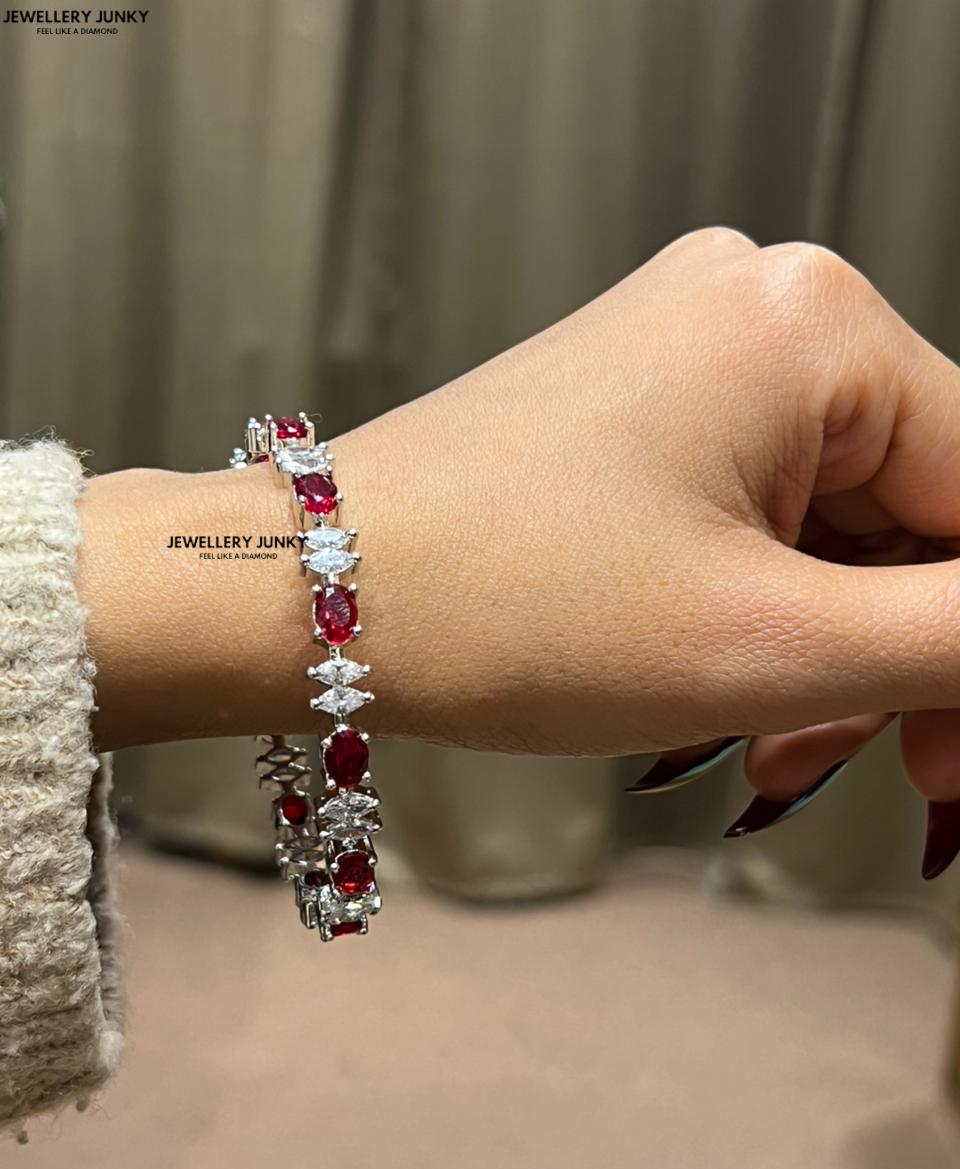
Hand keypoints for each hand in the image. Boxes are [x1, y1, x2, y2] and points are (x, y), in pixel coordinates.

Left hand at [79, 229, 959, 859]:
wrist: (309, 602)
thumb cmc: (505, 609)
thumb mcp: (775, 645)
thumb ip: (957, 635)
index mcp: (809, 323)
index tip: (957, 759)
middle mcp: (753, 307)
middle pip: (911, 507)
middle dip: (894, 656)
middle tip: (893, 775)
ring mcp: (686, 349)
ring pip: (831, 524)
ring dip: (822, 649)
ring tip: (776, 748)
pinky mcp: (637, 400)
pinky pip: (753, 510)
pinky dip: (757, 608)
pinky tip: (729, 693)